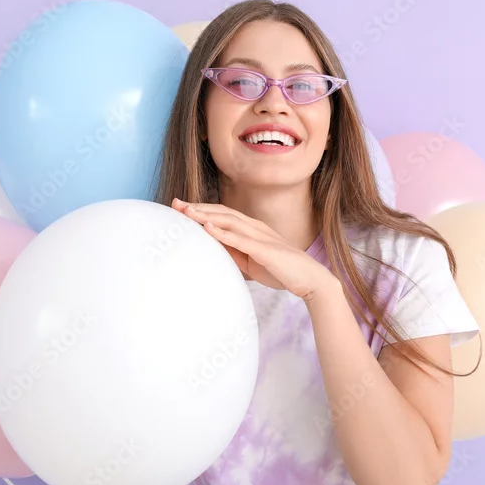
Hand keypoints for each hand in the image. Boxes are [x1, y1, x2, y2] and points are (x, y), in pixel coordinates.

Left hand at [172, 199, 335, 299]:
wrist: (310, 280)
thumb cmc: (282, 270)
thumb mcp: (252, 261)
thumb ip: (235, 253)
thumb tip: (215, 248)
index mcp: (252, 229)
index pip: (222, 214)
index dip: (201, 209)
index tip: (180, 208)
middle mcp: (256, 227)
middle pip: (222, 212)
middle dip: (198, 207)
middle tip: (175, 204)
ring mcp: (261, 237)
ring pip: (229, 221)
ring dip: (206, 215)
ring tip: (187, 213)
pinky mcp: (266, 250)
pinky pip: (241, 239)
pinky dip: (223, 233)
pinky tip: (208, 228)